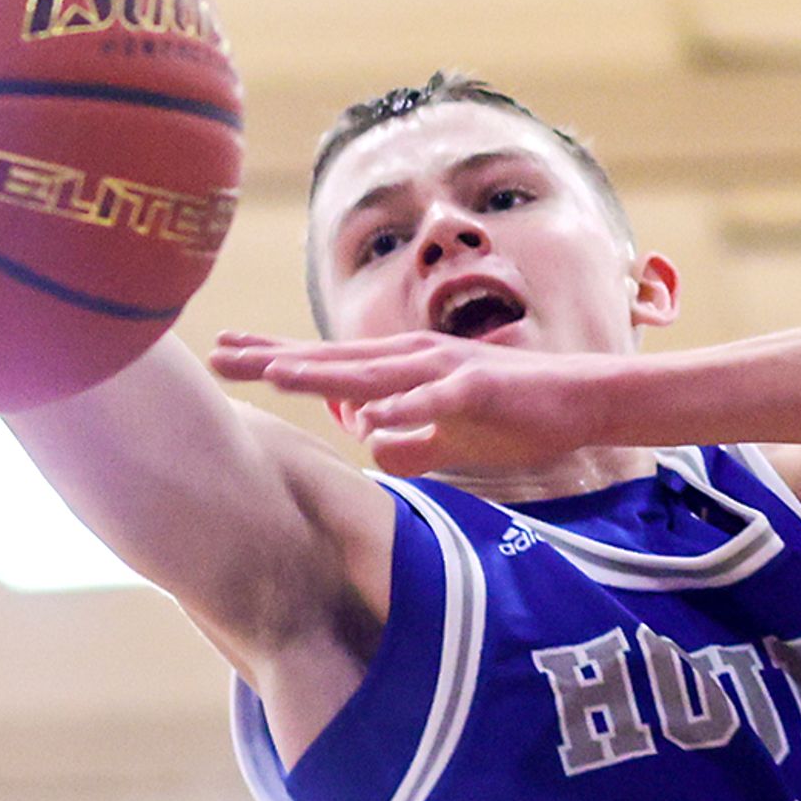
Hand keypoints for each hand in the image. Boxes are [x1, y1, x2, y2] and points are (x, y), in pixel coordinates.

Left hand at [209, 328, 588, 478]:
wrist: (583, 400)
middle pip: (333, 361)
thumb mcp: (452, 438)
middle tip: (217, 354)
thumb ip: (410, 442)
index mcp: (404, 371)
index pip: (328, 366)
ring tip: (274, 377)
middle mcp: (414, 360)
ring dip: (323, 375)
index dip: (277, 361)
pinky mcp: (479, 388)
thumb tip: (370, 446)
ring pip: (373, 374)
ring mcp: (445, 371)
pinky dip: (402, 408)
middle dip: (275, 359)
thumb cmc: (518, 414)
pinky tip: (368, 418)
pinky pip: (434, 401)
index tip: (227, 356)